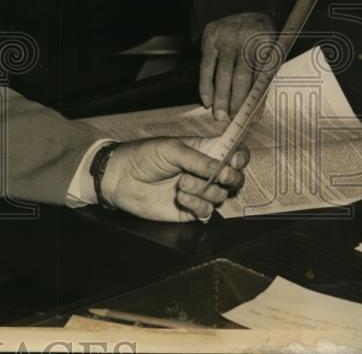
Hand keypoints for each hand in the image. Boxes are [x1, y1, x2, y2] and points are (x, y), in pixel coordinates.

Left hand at [101, 137, 247, 221]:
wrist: (121, 178)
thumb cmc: (143, 156)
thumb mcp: (171, 149)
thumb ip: (198, 159)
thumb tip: (224, 170)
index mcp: (203, 151)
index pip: (233, 153)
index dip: (240, 157)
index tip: (235, 161)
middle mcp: (205, 172)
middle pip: (235, 178)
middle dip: (230, 178)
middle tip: (218, 176)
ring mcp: (199, 192)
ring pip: (221, 196)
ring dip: (205, 190)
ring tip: (181, 183)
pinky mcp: (191, 210)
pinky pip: (207, 212)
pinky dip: (197, 205)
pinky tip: (180, 198)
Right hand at [200, 12, 273, 119]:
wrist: (241, 5)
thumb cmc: (260, 32)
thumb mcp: (271, 45)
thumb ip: (266, 69)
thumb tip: (259, 103)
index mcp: (266, 44)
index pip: (262, 76)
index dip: (258, 98)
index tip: (254, 117)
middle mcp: (246, 41)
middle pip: (241, 77)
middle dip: (237, 101)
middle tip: (233, 121)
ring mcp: (226, 40)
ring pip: (223, 74)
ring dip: (220, 97)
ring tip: (219, 115)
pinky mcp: (210, 40)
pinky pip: (206, 66)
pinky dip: (205, 85)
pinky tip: (206, 100)